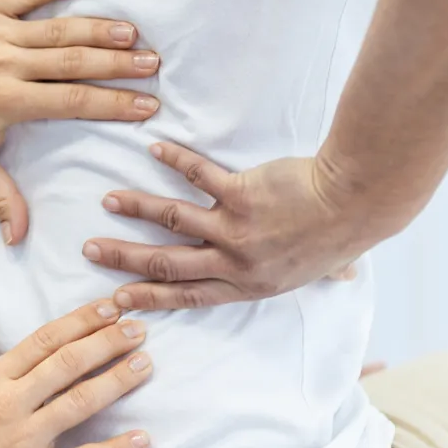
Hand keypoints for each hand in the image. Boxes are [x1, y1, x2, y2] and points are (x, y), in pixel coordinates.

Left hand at [0, 0, 160, 244]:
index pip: (72, 102)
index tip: (148, 106)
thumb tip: (20, 239)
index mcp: (7, 101)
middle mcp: (6, 64)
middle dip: (117, 63)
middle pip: (73, 62)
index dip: (112, 104)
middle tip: (155, 64)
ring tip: (134, 31)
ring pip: (56, 29)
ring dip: (96, 28)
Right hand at [0, 302, 153, 447]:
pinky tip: (142, 439)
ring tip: (146, 364)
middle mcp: (11, 404)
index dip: (80, 321)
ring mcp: (25, 441)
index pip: (44, 341)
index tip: (109, 307)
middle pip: (68, 363)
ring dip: (118, 381)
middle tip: (138, 326)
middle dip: (107, 341)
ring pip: (81, 402)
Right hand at [84, 143, 380, 311]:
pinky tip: (155, 149)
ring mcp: (234, 228)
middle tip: (93, 252)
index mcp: (250, 284)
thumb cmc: (345, 234)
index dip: (150, 297)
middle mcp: (235, 262)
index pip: (188, 296)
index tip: (120, 298)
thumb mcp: (327, 268)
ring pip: (172, 220)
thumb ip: (321, 274)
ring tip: (109, 201)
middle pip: (167, 264)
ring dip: (137, 209)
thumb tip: (342, 278)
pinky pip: (199, 176)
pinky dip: (176, 160)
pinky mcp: (239, 193)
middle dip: (125, 260)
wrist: (354, 202)